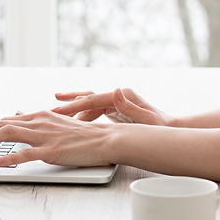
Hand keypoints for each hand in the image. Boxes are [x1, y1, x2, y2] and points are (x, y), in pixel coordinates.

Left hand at [0, 111, 114, 166]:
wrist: (107, 139)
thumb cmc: (84, 135)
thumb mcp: (56, 125)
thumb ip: (37, 123)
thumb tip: (17, 116)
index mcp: (39, 116)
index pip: (5, 121)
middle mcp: (39, 122)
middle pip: (0, 126)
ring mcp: (44, 136)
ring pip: (7, 135)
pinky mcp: (52, 150)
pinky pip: (26, 153)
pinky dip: (9, 157)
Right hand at [52, 87, 171, 125]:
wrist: (170, 129)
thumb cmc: (160, 128)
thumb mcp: (146, 119)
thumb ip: (129, 107)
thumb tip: (115, 90)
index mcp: (122, 95)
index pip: (92, 99)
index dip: (74, 106)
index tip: (58, 111)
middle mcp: (117, 95)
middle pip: (88, 98)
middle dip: (69, 103)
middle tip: (49, 109)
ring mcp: (116, 101)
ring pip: (89, 105)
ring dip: (74, 111)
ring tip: (55, 117)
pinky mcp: (115, 110)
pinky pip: (94, 112)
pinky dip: (82, 117)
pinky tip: (72, 123)